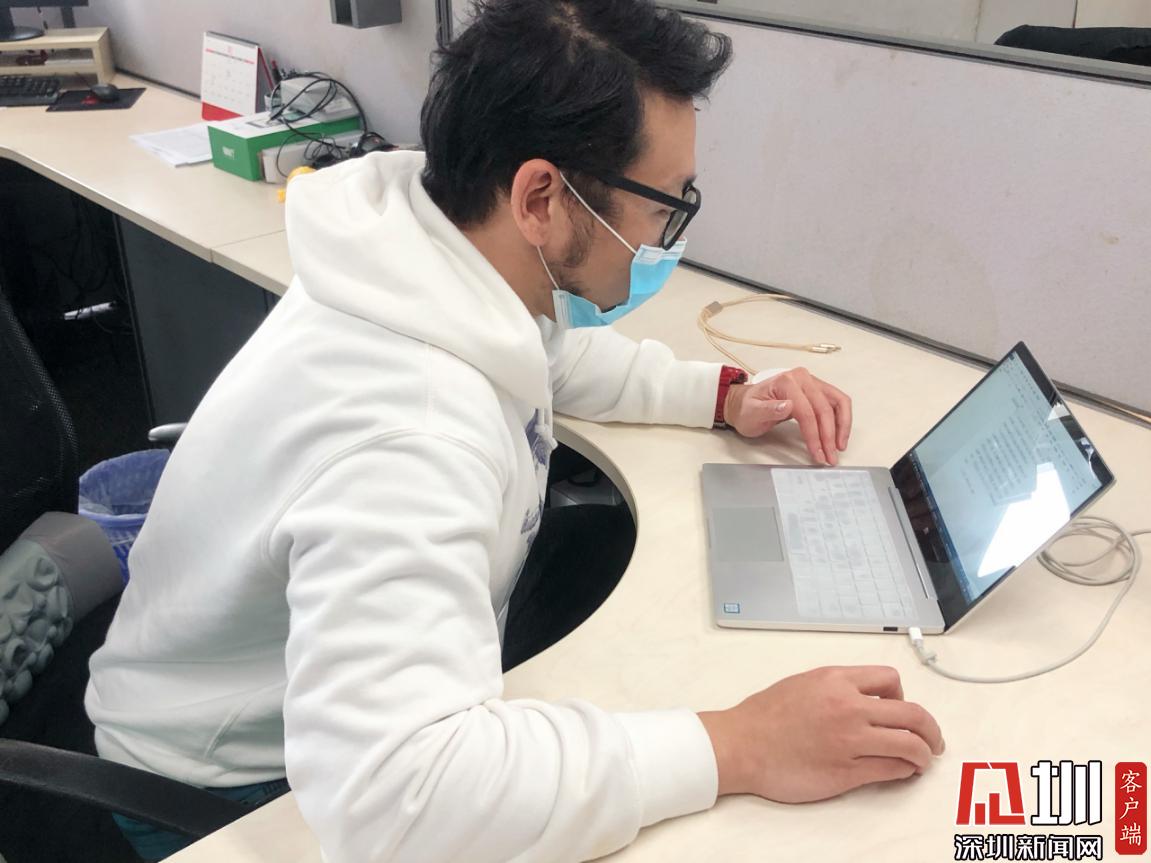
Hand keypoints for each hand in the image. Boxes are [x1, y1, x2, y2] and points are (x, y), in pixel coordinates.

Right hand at [698, 666, 943, 801]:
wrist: (742, 745)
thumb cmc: (765, 716)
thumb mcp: (803, 683)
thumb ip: (837, 687)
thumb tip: (867, 699)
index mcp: (836, 680)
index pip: (891, 680)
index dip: (903, 696)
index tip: (902, 709)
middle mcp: (848, 707)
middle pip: (912, 714)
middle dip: (931, 729)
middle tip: (934, 739)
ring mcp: (850, 740)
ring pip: (910, 744)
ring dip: (924, 754)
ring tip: (923, 759)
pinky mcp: (847, 771)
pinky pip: (891, 769)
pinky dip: (904, 770)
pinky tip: (902, 771)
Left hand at [723, 368, 851, 464]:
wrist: (744, 404)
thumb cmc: (747, 409)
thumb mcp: (751, 413)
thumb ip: (768, 409)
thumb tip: (788, 406)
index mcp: (786, 381)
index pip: (807, 411)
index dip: (814, 435)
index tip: (817, 453)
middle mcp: (802, 378)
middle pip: (824, 408)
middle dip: (829, 436)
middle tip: (829, 457)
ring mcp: (812, 383)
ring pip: (838, 403)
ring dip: (842, 427)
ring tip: (839, 448)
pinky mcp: (817, 391)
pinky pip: (837, 403)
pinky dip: (841, 420)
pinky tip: (839, 436)